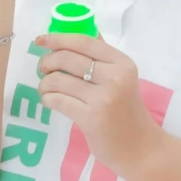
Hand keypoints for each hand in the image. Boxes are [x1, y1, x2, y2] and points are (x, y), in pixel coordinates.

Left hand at [36, 33, 162, 177]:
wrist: (139, 147)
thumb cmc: (127, 111)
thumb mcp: (122, 78)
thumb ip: (102, 57)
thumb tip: (76, 33)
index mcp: (122, 63)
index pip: (84, 42)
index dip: (58, 38)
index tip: (40, 40)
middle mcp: (114, 77)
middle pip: (67, 58)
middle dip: (47, 61)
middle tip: (43, 69)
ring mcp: (103, 98)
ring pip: (58, 80)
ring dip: (45, 83)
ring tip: (46, 88)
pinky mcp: (90, 118)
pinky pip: (57, 100)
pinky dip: (47, 98)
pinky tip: (49, 100)